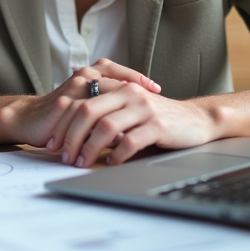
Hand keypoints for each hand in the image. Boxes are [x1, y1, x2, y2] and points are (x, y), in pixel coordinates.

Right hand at [0, 64, 159, 147]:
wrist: (29, 119)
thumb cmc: (61, 116)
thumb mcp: (89, 109)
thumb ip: (109, 111)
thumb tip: (136, 124)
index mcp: (91, 74)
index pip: (121, 73)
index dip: (139, 79)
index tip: (157, 89)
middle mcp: (83, 77)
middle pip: (116, 81)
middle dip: (136, 93)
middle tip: (153, 103)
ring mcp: (73, 89)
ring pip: (103, 99)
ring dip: (119, 115)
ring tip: (135, 126)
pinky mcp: (63, 103)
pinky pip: (87, 115)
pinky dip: (101, 127)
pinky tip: (111, 135)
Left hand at [50, 82, 220, 167]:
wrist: (196, 120)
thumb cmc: (158, 119)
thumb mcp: (129, 110)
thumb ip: (106, 115)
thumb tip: (74, 135)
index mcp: (117, 86)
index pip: (80, 101)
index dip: (62, 122)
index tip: (52, 142)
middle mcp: (127, 92)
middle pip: (86, 111)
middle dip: (70, 136)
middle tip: (63, 155)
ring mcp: (142, 108)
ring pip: (105, 126)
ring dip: (89, 147)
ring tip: (81, 162)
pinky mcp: (157, 125)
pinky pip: (130, 140)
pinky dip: (116, 155)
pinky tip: (110, 164)